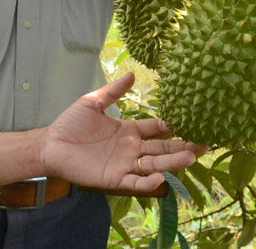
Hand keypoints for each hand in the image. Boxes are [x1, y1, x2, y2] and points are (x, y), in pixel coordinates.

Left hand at [39, 73, 205, 194]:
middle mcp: (132, 149)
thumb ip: (113, 91)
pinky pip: (134, 182)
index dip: (174, 126)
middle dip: (183, 147)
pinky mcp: (114, 179)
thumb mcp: (92, 102)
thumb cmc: (70, 124)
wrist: (51, 144)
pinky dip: (148, 182)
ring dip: (173, 164)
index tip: (193, 121)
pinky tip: (160, 179)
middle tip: (205, 144)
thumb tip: (132, 73)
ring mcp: (125, 164)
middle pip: (162, 149)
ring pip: (154, 165)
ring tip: (192, 158)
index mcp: (129, 130)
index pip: (158, 129)